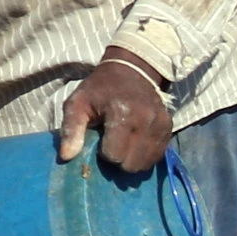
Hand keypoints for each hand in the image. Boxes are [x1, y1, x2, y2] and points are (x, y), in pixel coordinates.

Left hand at [58, 47, 172, 176]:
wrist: (131, 71)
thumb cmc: (99, 90)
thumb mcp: (77, 103)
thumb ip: (71, 129)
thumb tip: (66, 157)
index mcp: (122, 113)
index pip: (114, 156)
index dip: (103, 153)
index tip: (100, 138)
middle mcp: (145, 119)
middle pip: (130, 164)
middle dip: (118, 159)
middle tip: (112, 143)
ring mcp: (160, 124)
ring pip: (144, 164)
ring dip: (132, 159)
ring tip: (124, 142)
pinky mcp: (169, 128)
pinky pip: (156, 157)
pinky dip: (144, 155)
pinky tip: (136, 142)